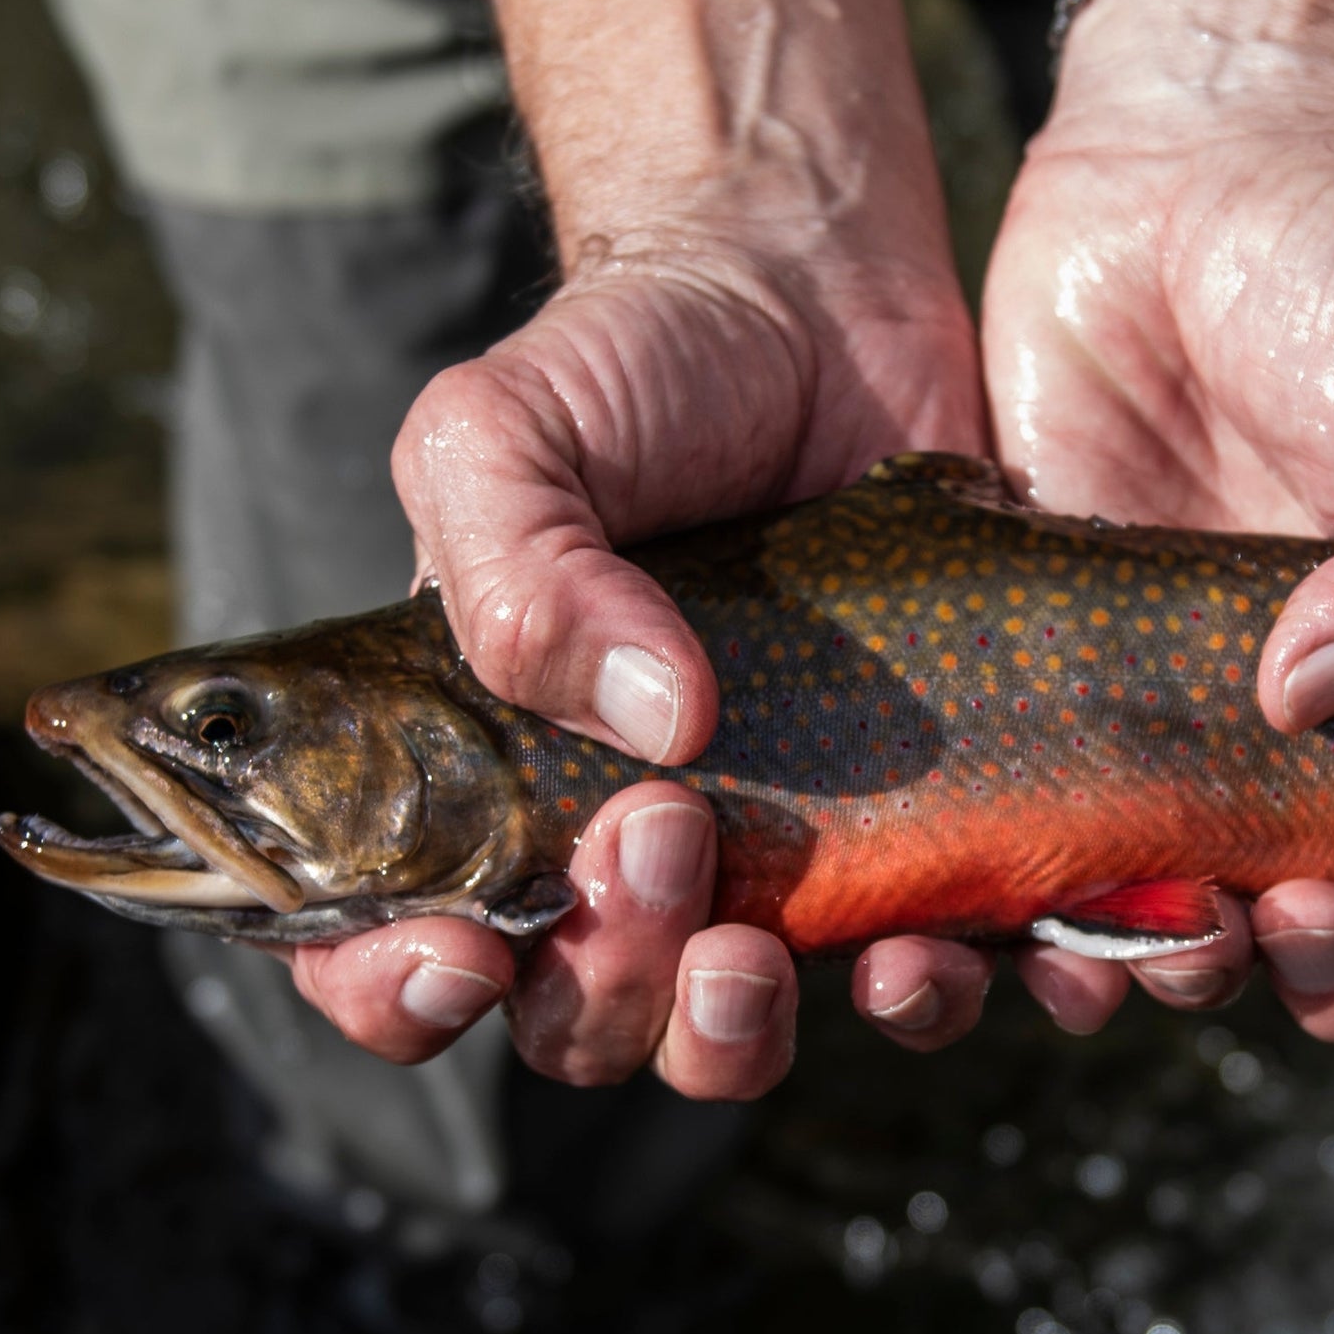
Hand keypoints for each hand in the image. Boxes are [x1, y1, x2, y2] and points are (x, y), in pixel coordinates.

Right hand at [290, 175, 1002, 1097]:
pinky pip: (918, 978)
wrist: (822, 298)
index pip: (383, 947)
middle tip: (662, 832)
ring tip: (769, 940)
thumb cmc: (628, 366)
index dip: (397, 991)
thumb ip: (512, 571)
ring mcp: (762, 852)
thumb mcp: (504, 433)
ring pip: (726, 1035)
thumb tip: (656, 730)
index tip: (464, 950)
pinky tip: (950, 947)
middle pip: (575, 1019)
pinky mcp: (904, 835)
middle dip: (607, 980)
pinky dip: (934, 999)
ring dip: (739, 1029)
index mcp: (469, 776)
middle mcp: (604, 842)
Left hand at [982, 0, 1333, 1035]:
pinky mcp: (1047, 708)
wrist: (1172, 161)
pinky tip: (997, 926)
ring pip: (1204, 939)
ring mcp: (1190, 734)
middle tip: (1290, 918)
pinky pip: (1041, 865)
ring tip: (1150, 942)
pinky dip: (1022, 928)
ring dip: (1184, 979)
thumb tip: (1326, 698)